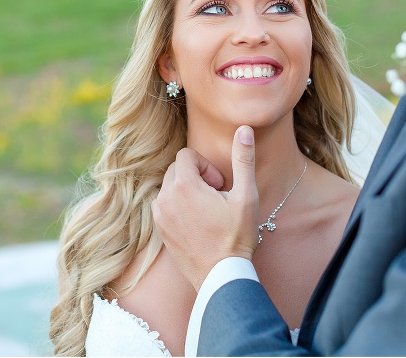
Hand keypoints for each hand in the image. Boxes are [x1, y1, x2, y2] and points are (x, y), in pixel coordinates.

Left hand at [152, 125, 259, 289]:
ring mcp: (159, 215)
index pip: (187, 155)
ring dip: (188, 192)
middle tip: (217, 198)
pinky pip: (165, 205)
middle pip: (177, 169)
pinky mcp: (159, 230)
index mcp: (182, 185)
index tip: (220, 185)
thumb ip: (243, 159)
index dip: (206, 166)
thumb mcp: (245, 195)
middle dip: (197, 177)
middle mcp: (164, 198)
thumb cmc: (236, 236)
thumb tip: (244, 128)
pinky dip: (180, 207)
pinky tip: (199, 224)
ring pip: (170, 187)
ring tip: (208, 212)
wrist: (221, 276)